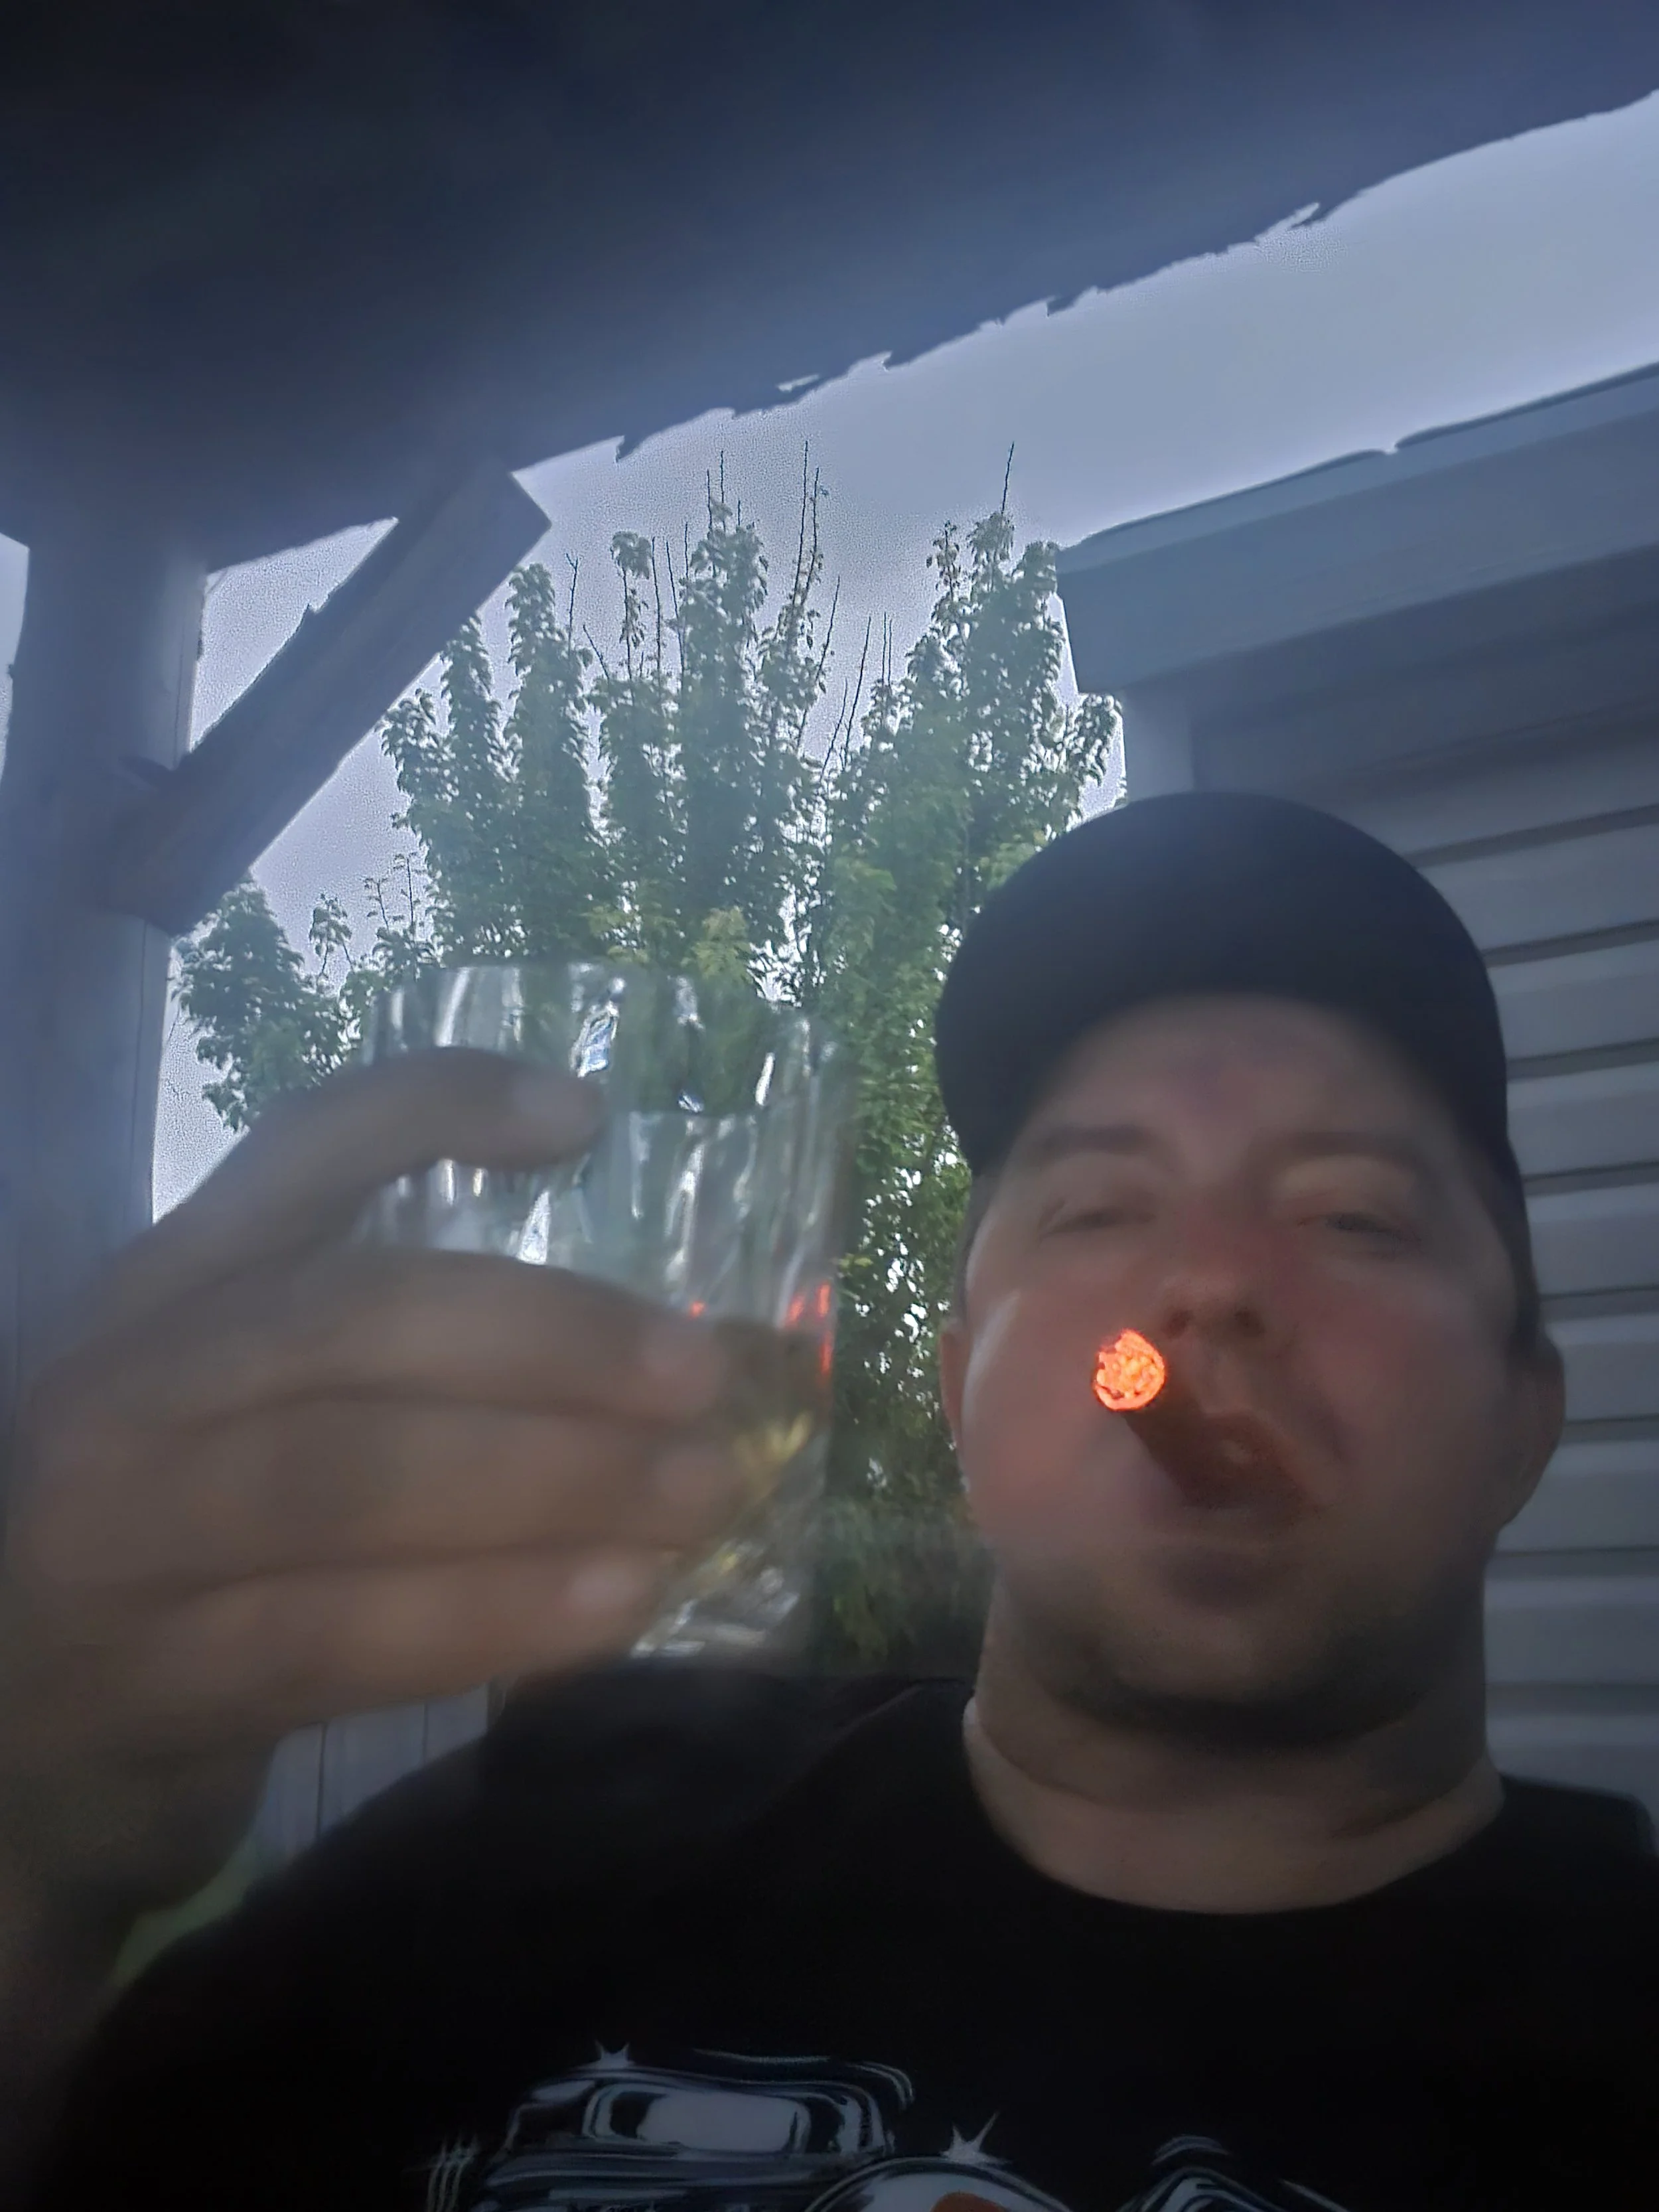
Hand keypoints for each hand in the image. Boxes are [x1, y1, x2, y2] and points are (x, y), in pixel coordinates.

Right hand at [0, 1051, 739, 1937]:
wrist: (15, 1733)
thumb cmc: (178, 1545)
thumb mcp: (240, 1408)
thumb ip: (388, 1355)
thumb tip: (650, 1345)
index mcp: (164, 1289)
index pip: (297, 1151)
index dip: (436, 1109)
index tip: (586, 1114)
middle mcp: (129, 1388)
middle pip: (351, 1323)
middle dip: (549, 1339)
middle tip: (703, 1373)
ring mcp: (123, 1537)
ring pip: (350, 1482)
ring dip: (548, 1482)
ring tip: (699, 1492)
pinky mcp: (154, 1683)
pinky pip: (344, 1637)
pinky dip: (494, 1617)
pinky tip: (619, 1605)